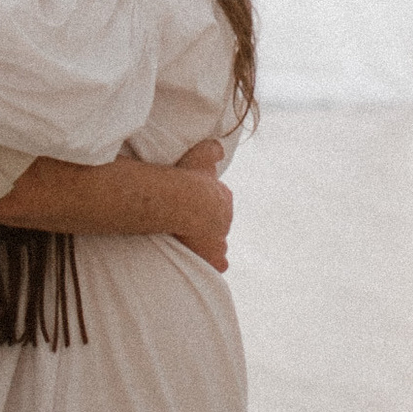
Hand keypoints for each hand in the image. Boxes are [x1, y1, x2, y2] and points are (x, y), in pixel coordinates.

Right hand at [169, 138, 232, 272]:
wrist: (186, 203)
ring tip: (193, 242)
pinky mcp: (215, 256)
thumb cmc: (189, 179)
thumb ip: (211, 151)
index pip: (220, 203)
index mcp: (223, 198)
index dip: (207, 205)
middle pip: (219, 224)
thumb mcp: (201, 156)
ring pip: (219, 243)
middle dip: (208, 225)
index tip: (196, 205)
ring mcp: (221, 239)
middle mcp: (226, 219)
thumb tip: (220, 147)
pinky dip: (214, 264)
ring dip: (209, 244)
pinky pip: (218, 263)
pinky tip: (204, 263)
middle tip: (190, 224)